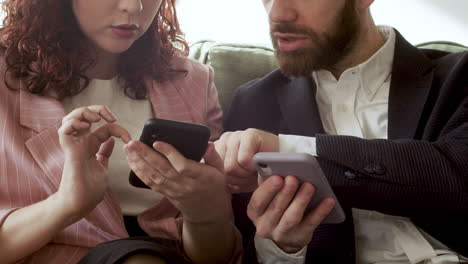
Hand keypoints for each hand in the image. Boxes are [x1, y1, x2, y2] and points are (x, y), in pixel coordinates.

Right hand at [57, 105, 130, 220]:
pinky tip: (86, 127)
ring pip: (71, 117)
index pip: (105, 127)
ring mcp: (74, 145)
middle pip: (84, 115)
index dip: (119, 128)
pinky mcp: (70, 151)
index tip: (129, 139)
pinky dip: (73, 124)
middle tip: (110, 117)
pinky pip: (63, 130)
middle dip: (97, 109)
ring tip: (96, 119)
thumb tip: (112, 140)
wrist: (80, 205)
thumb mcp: (102, 166)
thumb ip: (104, 153)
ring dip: (84, 113)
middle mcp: (81, 142)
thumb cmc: (89, 190)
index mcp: (91, 145)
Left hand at [125, 141, 231, 223]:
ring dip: (138, 162)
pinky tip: (131, 162)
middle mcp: (185, 185)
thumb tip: (207, 144)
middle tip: (133, 142)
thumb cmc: (214, 186)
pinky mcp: (166, 193)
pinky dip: (139, 172)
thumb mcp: (220, 170)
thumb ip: (213, 156)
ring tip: (128, 149)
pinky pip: (150, 183)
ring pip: (153, 176)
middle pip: (163, 169)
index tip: (157, 142)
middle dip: (146, 155)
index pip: (183, 166)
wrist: (208, 211)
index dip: (169, 154)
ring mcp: (174, 190)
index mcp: (200, 177)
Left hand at [214, 128, 278, 191]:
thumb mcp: (237, 179)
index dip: (227, 181)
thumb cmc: (258, 172)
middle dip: (237, 179)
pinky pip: (243, 160)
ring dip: (245, 175)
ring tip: (254, 171)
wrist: (283, 163)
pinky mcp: (250, 134)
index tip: (239, 180)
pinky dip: (252, 167)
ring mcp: (236, 135)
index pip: (211, 171)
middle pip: (221, 171)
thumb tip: (214, 184)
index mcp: (217, 150)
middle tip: (249, 175)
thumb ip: (223, 179)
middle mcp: (224, 140)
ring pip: (231, 167)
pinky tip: (259, 165)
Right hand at [248, 175, 334, 252]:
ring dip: (301, 200)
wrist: (285, 235)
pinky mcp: (299, 237)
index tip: (277, 177)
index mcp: (255, 212)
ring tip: (309, 186)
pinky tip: (328, 200)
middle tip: (294, 178)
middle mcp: (265, 225)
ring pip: (292, 217)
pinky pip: (311, 223)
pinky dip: (320, 211)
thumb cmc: (275, 208)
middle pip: (276, 208)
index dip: (268, 189)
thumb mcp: (267, 197)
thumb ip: (267, 182)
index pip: (258, 201)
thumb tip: (271, 166)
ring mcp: (282, 233)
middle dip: (286, 192)